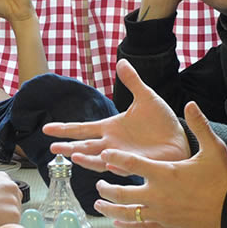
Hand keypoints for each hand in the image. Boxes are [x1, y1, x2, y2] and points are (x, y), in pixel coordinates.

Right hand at [0, 171, 22, 227]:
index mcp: (3, 177)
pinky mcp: (15, 215)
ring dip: (4, 221)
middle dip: (5, 211)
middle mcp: (11, 186)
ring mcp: (14, 200)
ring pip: (14, 215)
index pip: (10, 192)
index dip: (1, 203)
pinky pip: (12, 226)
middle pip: (14, 203)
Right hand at [43, 60, 189, 171]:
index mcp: (110, 128)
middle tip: (53, 147)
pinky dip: (115, 164)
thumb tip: (121, 61)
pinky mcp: (137, 164)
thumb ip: (132, 81)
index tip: (47, 129)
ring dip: (87, 159)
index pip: (82, 129)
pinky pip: (124, 166)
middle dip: (69, 147)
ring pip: (99, 160)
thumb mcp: (146, 97)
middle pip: (85, 147)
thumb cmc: (161, 121)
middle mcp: (112, 144)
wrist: (180, 137)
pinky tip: (107, 162)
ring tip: (74, 156)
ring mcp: (123, 156)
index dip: (65, 129)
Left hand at [91, 102, 226, 227]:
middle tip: (99, 183)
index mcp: (164, 173)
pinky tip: (118, 224)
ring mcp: (160, 213)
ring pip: (127, 213)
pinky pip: (141, 227)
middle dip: (106, 188)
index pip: (130, 164)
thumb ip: (200, 125)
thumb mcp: (214, 148)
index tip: (104, 154)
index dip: (114, 158)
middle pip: (121, 193)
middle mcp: (157, 195)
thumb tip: (191, 103)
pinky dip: (126, 225)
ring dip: (110, 209)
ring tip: (99, 204)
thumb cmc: (223, 178)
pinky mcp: (166, 226)